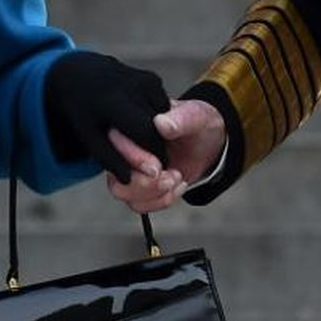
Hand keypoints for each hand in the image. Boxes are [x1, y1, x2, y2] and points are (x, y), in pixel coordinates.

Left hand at [43, 52, 169, 183]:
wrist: (78, 73)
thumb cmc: (82, 112)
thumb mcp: (89, 137)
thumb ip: (111, 159)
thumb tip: (130, 179)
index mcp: (112, 101)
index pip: (146, 133)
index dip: (152, 154)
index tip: (152, 169)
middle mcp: (132, 85)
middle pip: (157, 126)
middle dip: (156, 146)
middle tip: (148, 159)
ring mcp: (144, 79)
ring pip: (163, 116)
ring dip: (157, 133)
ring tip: (137, 136)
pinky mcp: (151, 78)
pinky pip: (162, 107)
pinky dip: (156, 119)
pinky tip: (139, 119)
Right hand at [106, 99, 225, 212]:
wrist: (206, 143)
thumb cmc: (195, 124)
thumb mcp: (194, 116)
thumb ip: (179, 119)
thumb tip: (161, 123)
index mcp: (131, 126)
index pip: (114, 143)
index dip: (133, 158)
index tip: (156, 166)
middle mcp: (125, 149)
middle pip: (115, 178)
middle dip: (144, 184)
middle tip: (169, 176)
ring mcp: (131, 170)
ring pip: (123, 193)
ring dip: (154, 194)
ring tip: (175, 179)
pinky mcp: (140, 186)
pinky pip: (139, 204)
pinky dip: (162, 200)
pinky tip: (177, 185)